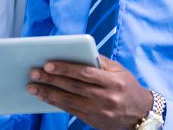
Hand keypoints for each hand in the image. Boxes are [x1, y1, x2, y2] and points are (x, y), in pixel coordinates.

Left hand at [27, 55, 151, 129]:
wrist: (140, 113)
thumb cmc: (127, 86)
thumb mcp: (119, 70)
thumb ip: (99, 61)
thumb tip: (76, 51)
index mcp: (113, 82)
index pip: (85, 73)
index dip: (66, 68)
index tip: (48, 64)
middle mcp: (106, 98)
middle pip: (73, 87)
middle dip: (51, 79)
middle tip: (34, 72)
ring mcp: (99, 111)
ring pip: (68, 101)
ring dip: (48, 93)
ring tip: (32, 87)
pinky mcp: (93, 120)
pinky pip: (70, 110)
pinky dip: (55, 103)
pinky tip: (44, 97)